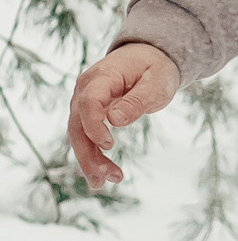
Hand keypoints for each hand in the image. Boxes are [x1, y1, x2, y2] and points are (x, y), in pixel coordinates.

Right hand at [68, 41, 180, 190]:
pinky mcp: (88, 113)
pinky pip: (85, 136)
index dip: (94, 125)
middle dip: (88, 153)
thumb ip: (137, 100)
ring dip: (89, 160)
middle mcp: (85, 89)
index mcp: (101, 77)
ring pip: (78, 135)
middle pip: (77, 124)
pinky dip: (92, 156)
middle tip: (106, 177)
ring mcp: (83, 101)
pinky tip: (101, 176)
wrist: (148, 57)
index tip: (109, 145)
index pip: (88, 102)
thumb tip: (115, 119)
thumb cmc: (155, 68)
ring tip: (103, 183)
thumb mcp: (156, 82)